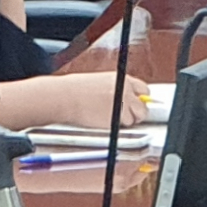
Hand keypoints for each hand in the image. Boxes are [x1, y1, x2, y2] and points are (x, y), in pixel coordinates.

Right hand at [0, 70, 148, 130]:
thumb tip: (127, 98)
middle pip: (143, 106)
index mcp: (121, 79)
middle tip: (125, 116)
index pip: (144, 89)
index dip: (141, 99)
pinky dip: (117, 128)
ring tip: (110, 119)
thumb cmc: (74, 90)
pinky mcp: (115, 118)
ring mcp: (121, 105)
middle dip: (137, 113)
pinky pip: (123, 127)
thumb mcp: (99, 82)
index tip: (138, 104)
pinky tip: (104, 122)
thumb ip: (116, 88)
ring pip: (135, 118)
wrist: (62, 97)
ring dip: (127, 121)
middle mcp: (125, 90)